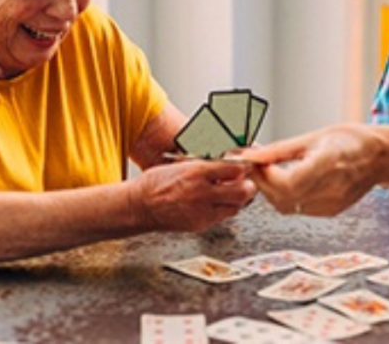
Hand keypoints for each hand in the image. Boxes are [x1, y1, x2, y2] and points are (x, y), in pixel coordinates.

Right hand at [132, 160, 255, 232]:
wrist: (140, 206)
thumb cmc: (157, 182)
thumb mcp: (182, 165)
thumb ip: (207, 166)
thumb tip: (228, 163)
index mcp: (197, 172)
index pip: (234, 169)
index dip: (244, 168)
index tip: (245, 166)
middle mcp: (202, 192)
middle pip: (242, 192)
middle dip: (248, 186)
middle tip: (246, 182)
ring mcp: (202, 211)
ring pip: (236, 207)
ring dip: (238, 200)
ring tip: (231, 193)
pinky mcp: (200, 225)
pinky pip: (222, 217)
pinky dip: (224, 210)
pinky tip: (217, 203)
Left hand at [240, 123, 378, 215]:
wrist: (379, 156)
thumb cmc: (350, 140)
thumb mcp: (313, 136)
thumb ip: (280, 150)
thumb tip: (253, 155)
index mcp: (329, 163)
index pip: (288, 183)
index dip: (265, 176)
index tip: (256, 162)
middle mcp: (332, 188)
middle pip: (283, 198)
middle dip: (263, 183)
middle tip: (256, 165)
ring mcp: (333, 204)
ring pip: (287, 207)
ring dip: (272, 191)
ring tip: (269, 171)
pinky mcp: (331, 211)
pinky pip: (298, 209)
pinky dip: (286, 196)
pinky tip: (285, 180)